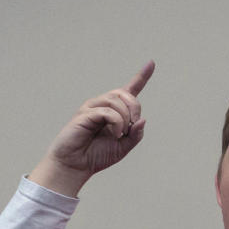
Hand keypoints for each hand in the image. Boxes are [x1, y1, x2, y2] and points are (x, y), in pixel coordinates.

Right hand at [30, 60, 154, 195]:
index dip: (142, 76)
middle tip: (132, 126)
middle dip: (134, 108)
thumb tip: (142, 120)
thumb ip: (135, 135)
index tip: (151, 62)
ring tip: (119, 135)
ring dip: (124, 119)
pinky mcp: (84, 114)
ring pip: (116, 101)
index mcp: (115, 111)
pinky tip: (114, 134)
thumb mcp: (123, 147)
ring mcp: (92, 107)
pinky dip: (116, 123)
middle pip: (125, 94)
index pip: (130, 89)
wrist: (76, 166)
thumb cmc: (97, 156)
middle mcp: (103, 105)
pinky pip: (107, 111)